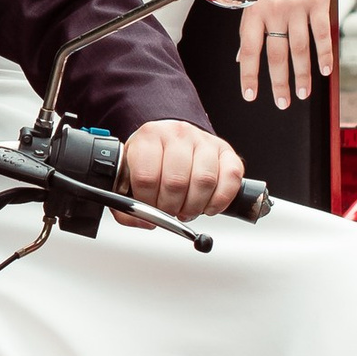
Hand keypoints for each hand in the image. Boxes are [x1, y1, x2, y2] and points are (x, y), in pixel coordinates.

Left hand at [117, 119, 241, 221]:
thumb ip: (125, 202)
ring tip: (186, 208)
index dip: (148, 202)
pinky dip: (220, 200)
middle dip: (171, 207)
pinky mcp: (225, 151)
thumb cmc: (151, 159)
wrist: (170, 138)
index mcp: (149, 137)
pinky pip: (231, 178)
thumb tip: (143, 221)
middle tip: (168, 211)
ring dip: (195, 206)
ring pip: (204, 181)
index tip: (149, 208)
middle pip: (176, 182)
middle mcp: (178, 134)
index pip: (147, 177)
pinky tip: (207, 205)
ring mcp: (204, 141)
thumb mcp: (128, 174)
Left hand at [236, 0, 338, 109]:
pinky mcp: (318, 1)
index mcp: (254, 7)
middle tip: (283, 103)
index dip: (249, 74)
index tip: (250, 95)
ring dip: (303, 75)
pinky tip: (324, 70)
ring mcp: (297, 6)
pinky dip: (324, 55)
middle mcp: (274, 9)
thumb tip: (242, 55)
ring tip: (303, 93)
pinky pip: (321, 34)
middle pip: (276, 55)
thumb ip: (249, 21)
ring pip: (299, 49)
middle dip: (279, 84)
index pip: (248, 49)